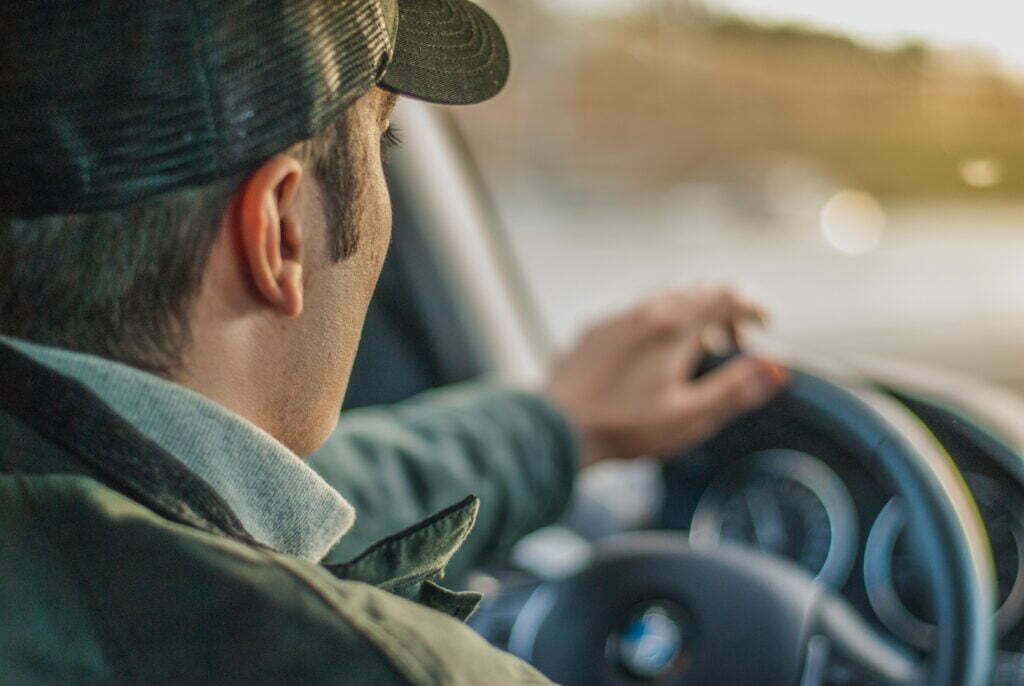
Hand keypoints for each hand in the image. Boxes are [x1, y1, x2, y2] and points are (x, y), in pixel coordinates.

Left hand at [544, 287, 788, 467]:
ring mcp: (616, 318)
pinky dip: (661, 320)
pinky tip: (654, 354)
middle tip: (734, 342)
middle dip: (724, 309)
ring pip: (665, 297)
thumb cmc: (624, 427)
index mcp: (673, 326)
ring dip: (692, 313)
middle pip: (696, 290)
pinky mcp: (594, 330)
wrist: (556, 429)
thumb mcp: (691, 416)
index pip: (726, 294)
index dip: (752, 305)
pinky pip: (637, 311)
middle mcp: (645, 310)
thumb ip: (736, 389)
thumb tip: (779, 369)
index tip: (766, 324)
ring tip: (698, 350)